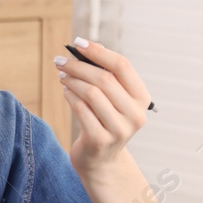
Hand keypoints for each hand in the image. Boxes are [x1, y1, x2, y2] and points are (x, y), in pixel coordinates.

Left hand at [55, 38, 151, 177]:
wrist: (100, 159)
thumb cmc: (104, 121)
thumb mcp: (112, 98)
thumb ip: (105, 74)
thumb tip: (86, 46)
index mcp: (142, 98)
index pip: (122, 66)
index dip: (98, 51)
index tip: (78, 43)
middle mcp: (135, 114)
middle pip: (104, 79)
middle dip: (78, 66)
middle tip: (60, 61)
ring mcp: (119, 129)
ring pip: (91, 93)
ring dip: (72, 80)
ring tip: (61, 76)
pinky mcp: (100, 140)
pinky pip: (81, 110)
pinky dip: (70, 96)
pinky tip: (65, 91)